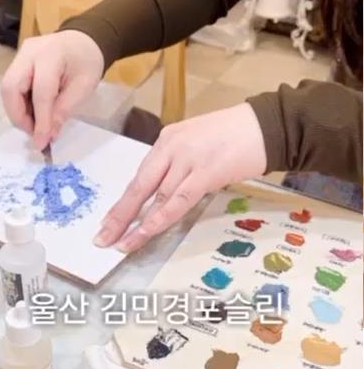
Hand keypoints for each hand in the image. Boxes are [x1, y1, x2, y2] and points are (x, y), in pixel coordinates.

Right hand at [1, 30, 103, 148]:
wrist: (82, 41)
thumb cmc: (87, 63)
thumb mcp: (84, 88)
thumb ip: (64, 110)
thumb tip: (48, 135)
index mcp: (51, 54)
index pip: (40, 92)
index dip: (40, 120)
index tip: (41, 143)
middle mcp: (29, 52)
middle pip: (10, 87)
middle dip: (19, 116)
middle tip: (35, 133)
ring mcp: (20, 56)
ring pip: (7, 89)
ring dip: (18, 113)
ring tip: (36, 125)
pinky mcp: (17, 63)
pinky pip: (11, 87)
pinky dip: (20, 105)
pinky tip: (34, 114)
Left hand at [94, 103, 266, 252]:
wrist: (267, 124)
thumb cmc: (236, 136)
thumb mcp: (197, 145)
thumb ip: (178, 166)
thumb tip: (164, 194)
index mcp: (167, 140)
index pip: (141, 176)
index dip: (124, 202)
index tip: (109, 221)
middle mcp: (171, 148)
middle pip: (139, 186)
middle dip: (119, 215)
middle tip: (102, 237)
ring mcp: (187, 159)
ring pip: (155, 197)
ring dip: (136, 223)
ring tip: (119, 243)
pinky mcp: (205, 172)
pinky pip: (177, 202)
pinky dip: (159, 220)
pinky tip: (144, 233)